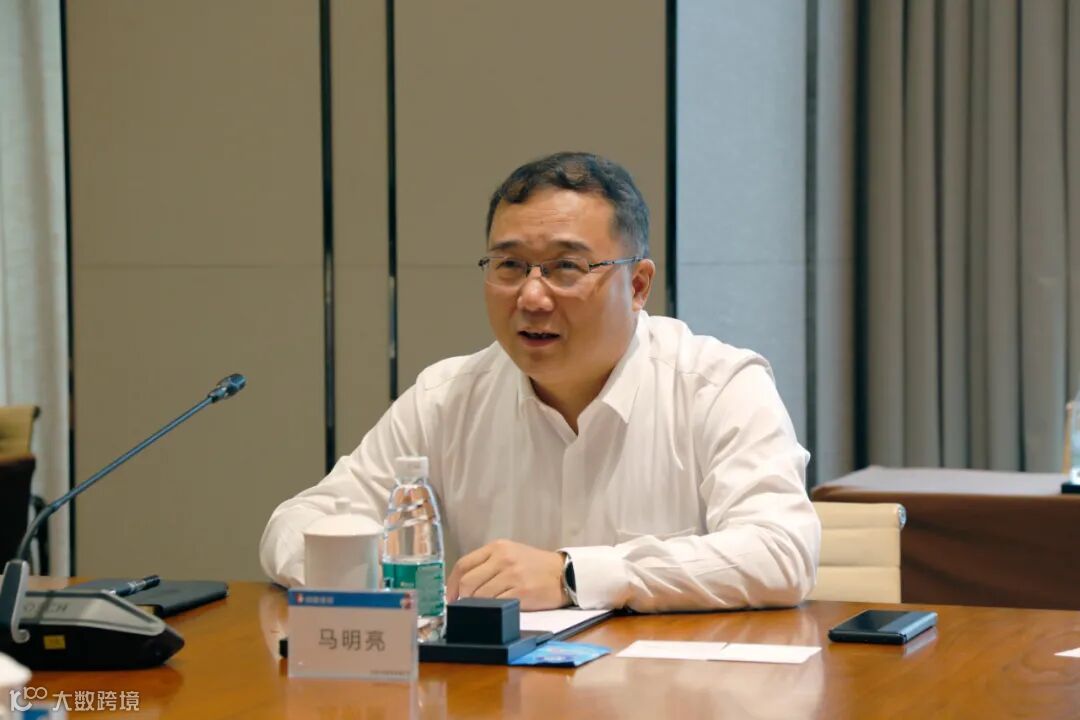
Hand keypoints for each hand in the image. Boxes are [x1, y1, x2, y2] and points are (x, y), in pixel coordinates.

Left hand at [446, 539, 566, 610]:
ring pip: (480, 595)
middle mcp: (503, 558)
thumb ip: (488, 564)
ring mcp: (512, 575)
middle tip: (465, 605)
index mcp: (497, 547)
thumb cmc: (535, 566)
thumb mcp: (510, 554)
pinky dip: (492, 609)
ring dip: (477, 605)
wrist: (564, 573)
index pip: (464, 564)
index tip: (450, 596)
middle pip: (468, 582)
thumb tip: (462, 585)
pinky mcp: (521, 592)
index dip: (452, 584)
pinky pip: (496, 604)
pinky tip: (496, 609)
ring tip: (483, 607)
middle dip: (462, 597)